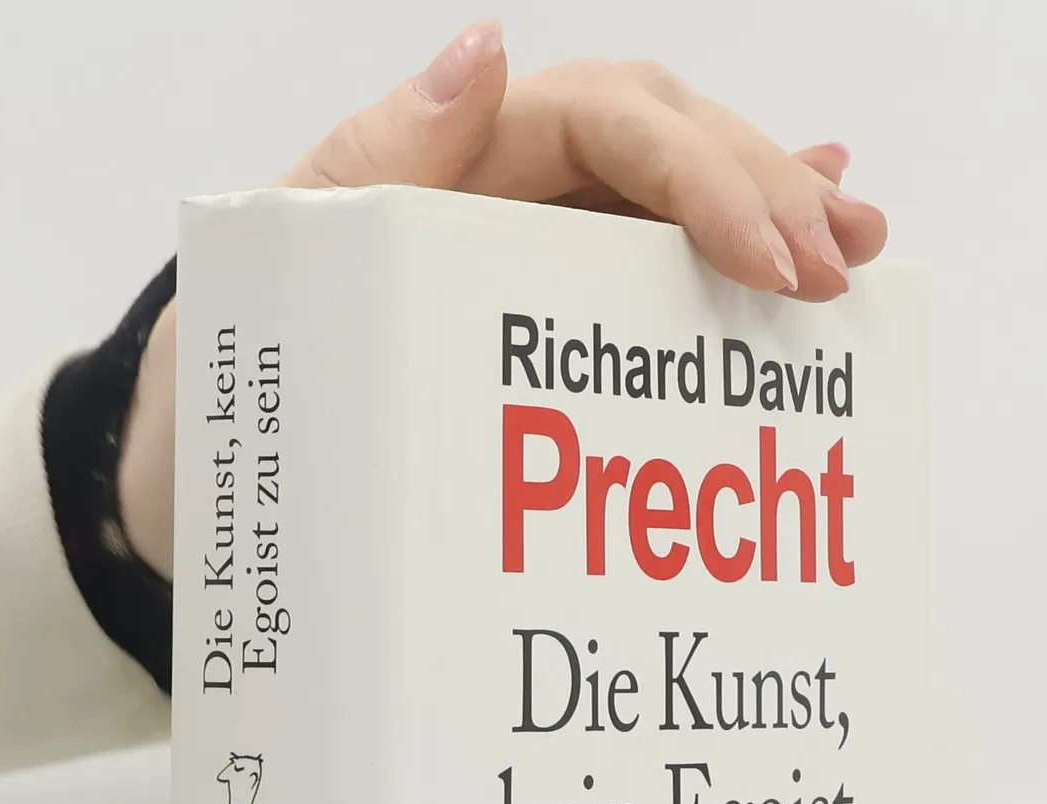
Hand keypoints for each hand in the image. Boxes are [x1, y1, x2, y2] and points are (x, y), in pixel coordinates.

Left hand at [117, 21, 886, 577]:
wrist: (191, 502)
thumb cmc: (225, 390)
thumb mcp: (272, 276)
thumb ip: (368, 170)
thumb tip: (482, 58)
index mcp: (444, 165)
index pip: (605, 123)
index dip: (702, 174)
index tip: (769, 258)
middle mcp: (498, 199)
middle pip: (661, 148)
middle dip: (762, 191)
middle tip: (837, 264)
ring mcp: (523, 263)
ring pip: (669, 210)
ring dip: (771, 216)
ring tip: (854, 251)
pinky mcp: (535, 335)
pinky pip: (641, 278)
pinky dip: (723, 261)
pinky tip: (796, 261)